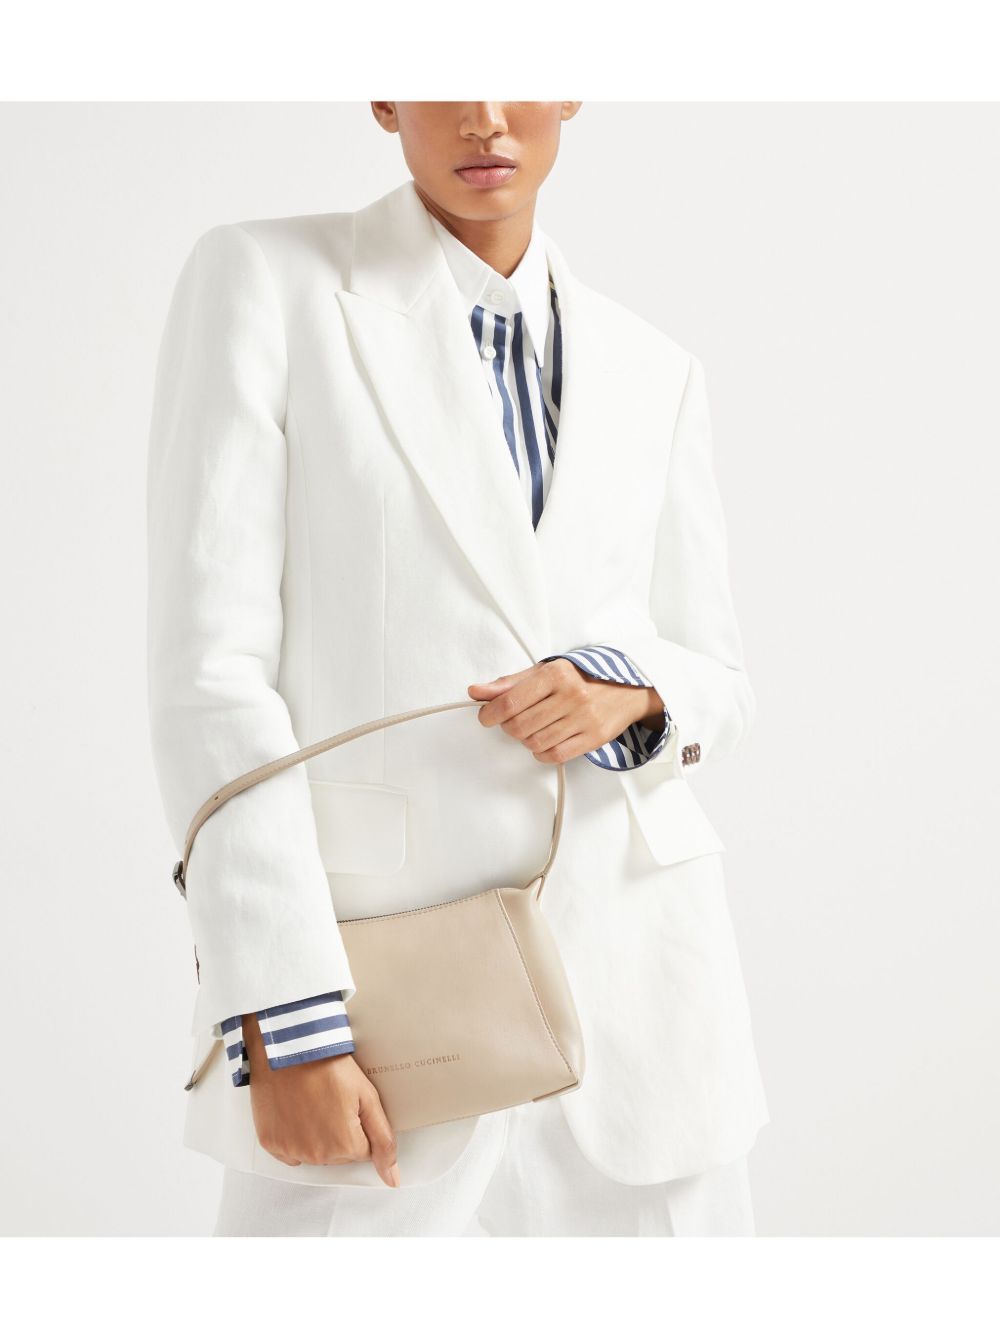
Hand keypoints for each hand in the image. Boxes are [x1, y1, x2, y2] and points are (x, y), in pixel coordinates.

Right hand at [243, 1012, 399, 1186]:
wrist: (291, 1048)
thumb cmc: (329, 1066)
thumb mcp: (367, 1097)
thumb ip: (383, 1140)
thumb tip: (393, 1180)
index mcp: (346, 1147)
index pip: (364, 1151)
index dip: (359, 1124)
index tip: (349, 1103)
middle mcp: (318, 1157)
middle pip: (339, 1154)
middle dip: (339, 1131)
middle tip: (330, 1099)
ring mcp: (292, 1151)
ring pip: (314, 1154)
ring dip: (316, 1134)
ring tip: (312, 1102)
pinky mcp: (270, 1143)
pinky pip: (289, 1151)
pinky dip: (293, 1135)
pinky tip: (295, 1110)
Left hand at [468, 659, 663, 762]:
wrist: (627, 688)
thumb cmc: (581, 678)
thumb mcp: (545, 672)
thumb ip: (509, 683)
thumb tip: (476, 691)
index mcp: (556, 674)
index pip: (511, 702)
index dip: (490, 714)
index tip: (486, 717)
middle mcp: (571, 695)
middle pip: (519, 726)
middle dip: (509, 727)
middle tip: (514, 721)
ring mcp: (584, 718)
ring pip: (535, 742)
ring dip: (526, 739)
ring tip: (534, 728)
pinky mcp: (593, 738)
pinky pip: (555, 755)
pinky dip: (542, 752)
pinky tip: (545, 741)